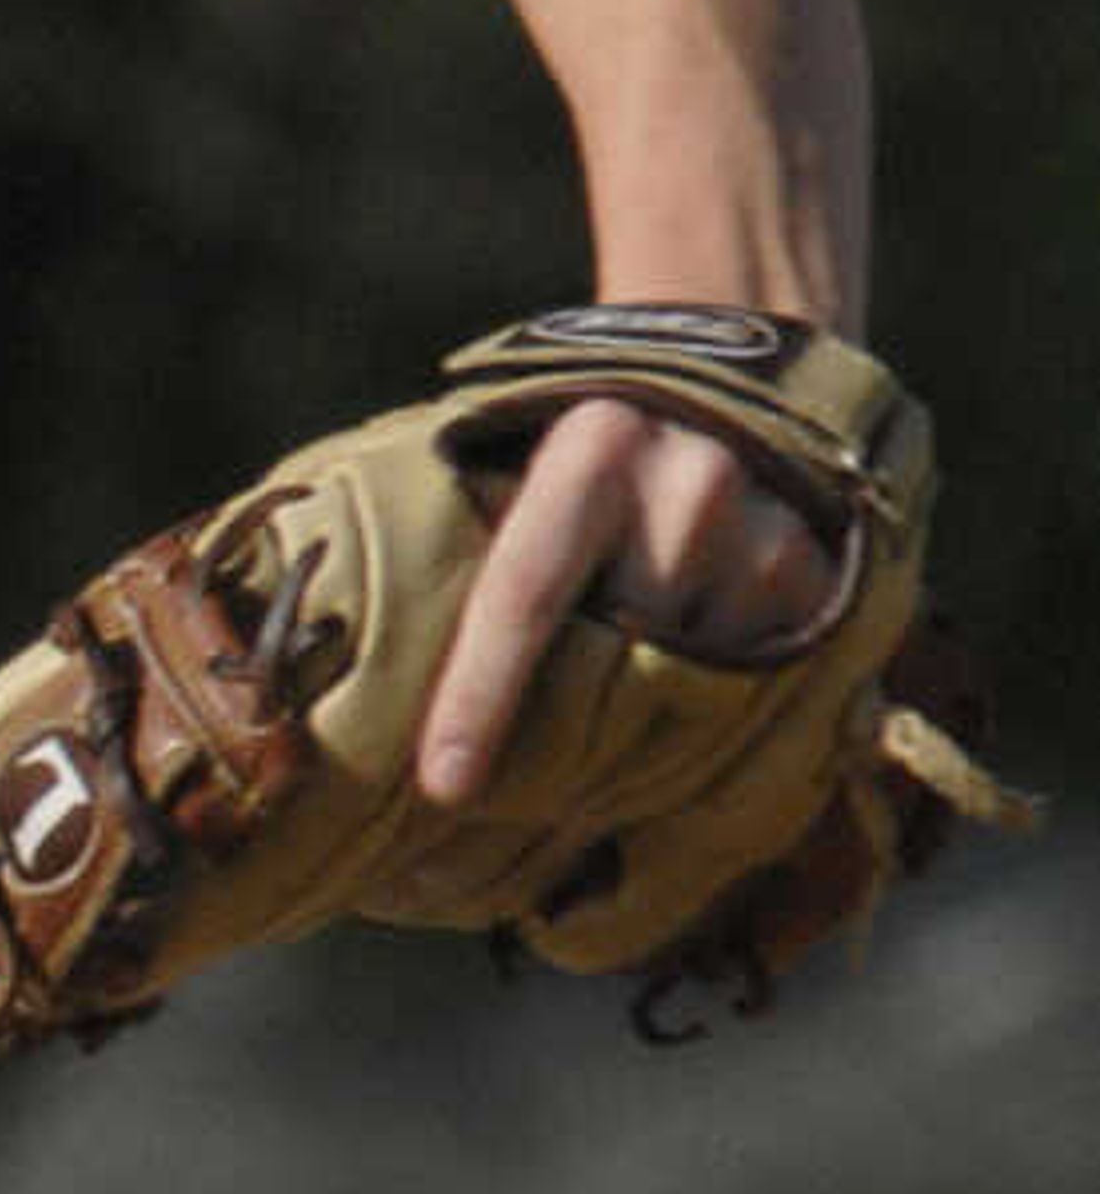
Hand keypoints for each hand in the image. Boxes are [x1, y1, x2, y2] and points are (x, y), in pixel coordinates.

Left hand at [416, 390, 843, 804]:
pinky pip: (756, 706)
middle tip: (496, 815)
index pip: (524, 594)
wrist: (747, 378)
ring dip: (632, 756)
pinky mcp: (826, 590)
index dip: (480, 695)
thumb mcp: (528, 448)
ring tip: (583, 797)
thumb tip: (366, 646)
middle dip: (552, 752)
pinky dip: (707, 746)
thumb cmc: (593, 436)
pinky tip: (671, 768)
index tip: (442, 784)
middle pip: (609, 667)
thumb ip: (475, 529)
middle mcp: (691, 492)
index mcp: (592, 450)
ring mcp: (769, 544)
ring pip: (685, 702)